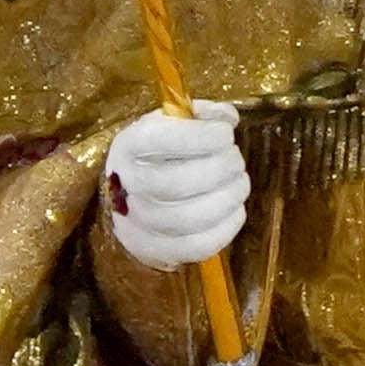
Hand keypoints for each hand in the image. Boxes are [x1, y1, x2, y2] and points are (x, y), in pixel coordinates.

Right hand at [103, 102, 249, 269]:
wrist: (132, 200)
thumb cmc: (160, 156)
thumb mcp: (172, 124)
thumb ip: (201, 115)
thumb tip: (228, 118)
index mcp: (128, 147)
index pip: (156, 140)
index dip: (199, 137)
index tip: (226, 134)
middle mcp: (125, 186)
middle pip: (174, 183)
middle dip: (219, 169)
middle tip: (235, 160)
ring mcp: (137, 224)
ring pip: (188, 219)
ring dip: (227, 198)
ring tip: (239, 183)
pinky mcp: (156, 251)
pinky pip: (197, 246)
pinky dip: (226, 227)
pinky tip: (234, 209)